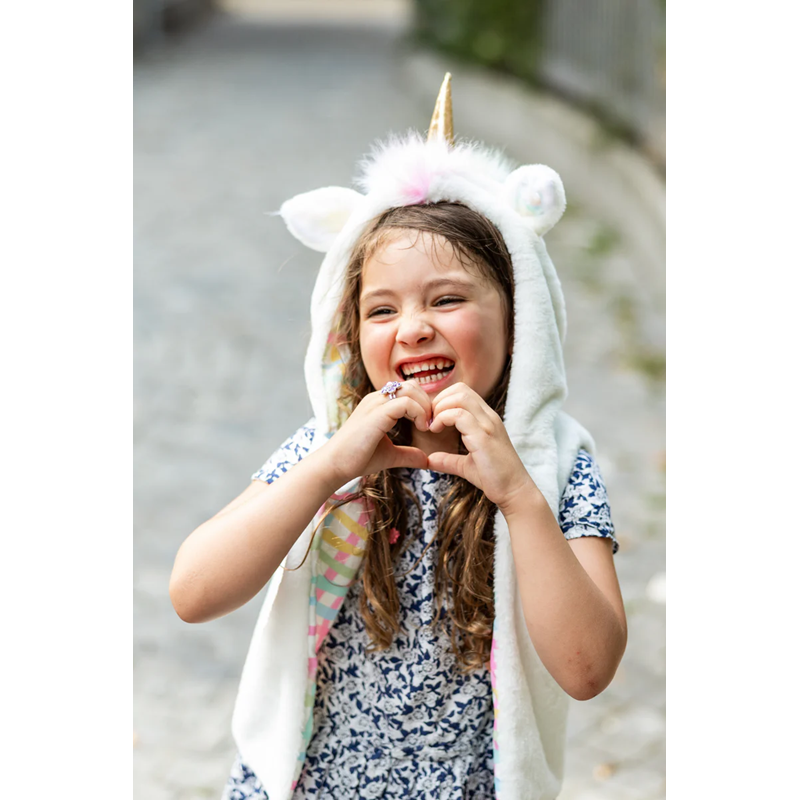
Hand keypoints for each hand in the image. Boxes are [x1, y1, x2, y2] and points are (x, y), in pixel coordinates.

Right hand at [324, 381, 431, 483]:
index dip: (423, 404)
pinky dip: (419, 413)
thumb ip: (408, 454)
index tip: (427, 426)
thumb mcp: (390, 455)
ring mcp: (375, 403)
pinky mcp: (376, 413)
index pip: (408, 389)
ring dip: (425, 407)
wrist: (335, 465)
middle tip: (430, 425)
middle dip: (427, 403)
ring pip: (410, 389)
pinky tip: (421, 429)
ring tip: (425, 427)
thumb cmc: (357, 459)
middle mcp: (377, 398)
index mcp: (379, 404)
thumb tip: (426, 460)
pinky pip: (406, 402)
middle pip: (412, 385)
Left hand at [426, 383, 535, 511]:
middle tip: (430, 421)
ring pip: (460, 397)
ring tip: (433, 426)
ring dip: (440, 408)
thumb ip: (448, 460)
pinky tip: (436, 431)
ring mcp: (488, 425)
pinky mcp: (483, 437)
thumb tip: (430, 460)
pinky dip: (442, 418)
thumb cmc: (494, 478)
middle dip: (439, 401)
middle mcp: (489, 417)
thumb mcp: (466, 465)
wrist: (514, 491)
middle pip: (460, 389)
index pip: (463, 392)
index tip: (432, 419)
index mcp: (486, 419)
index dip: (443, 401)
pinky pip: (459, 415)